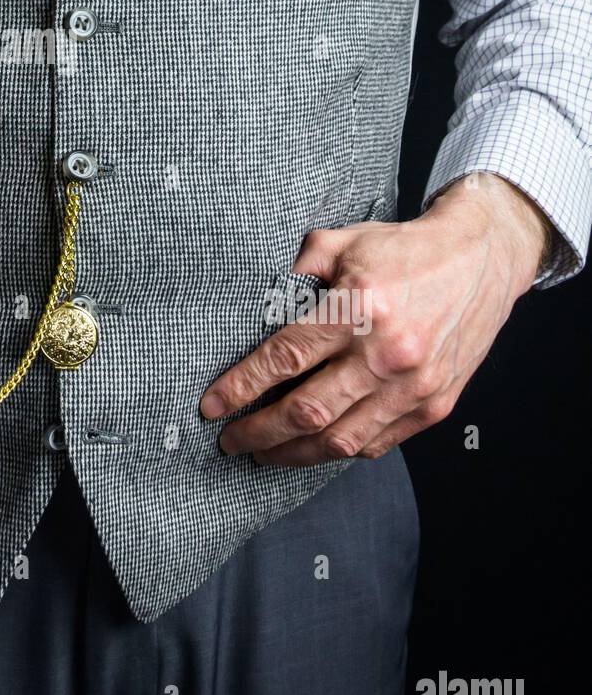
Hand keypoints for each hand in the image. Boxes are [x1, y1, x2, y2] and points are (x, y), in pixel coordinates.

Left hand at [200, 174, 551, 464]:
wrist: (482, 260)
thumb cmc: (406, 249)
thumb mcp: (343, 241)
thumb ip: (298, 268)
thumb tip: (261, 304)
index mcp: (358, 307)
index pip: (285, 358)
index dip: (242, 387)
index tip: (212, 406)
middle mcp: (386, 353)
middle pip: (306, 410)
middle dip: (259, 431)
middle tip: (230, 440)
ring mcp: (413, 385)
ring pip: (341, 439)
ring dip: (294, 453)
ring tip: (264, 453)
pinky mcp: (435, 405)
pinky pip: (378, 443)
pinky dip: (340, 450)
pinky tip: (315, 448)